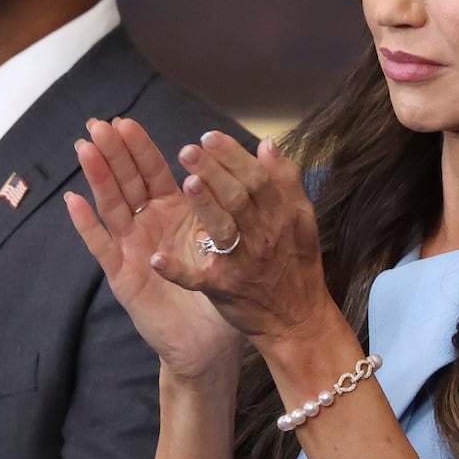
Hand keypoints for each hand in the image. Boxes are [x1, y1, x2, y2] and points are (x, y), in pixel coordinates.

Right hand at [66, 117, 243, 380]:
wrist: (209, 343)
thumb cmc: (219, 290)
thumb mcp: (225, 239)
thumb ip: (226, 205)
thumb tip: (246, 165)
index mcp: (173, 213)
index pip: (153, 172)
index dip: (139, 147)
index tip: (125, 121)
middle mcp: (148, 225)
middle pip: (126, 181)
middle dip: (112, 152)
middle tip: (98, 124)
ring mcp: (131, 248)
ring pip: (112, 205)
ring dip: (97, 177)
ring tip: (84, 147)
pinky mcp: (123, 275)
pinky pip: (103, 246)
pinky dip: (87, 225)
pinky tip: (74, 202)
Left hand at [155, 129, 353, 355]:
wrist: (298, 322)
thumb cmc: (297, 265)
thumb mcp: (302, 220)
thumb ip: (286, 181)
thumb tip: (267, 144)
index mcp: (280, 216)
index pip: (257, 178)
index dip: (233, 156)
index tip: (209, 136)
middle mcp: (263, 236)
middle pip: (238, 198)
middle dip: (213, 171)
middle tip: (187, 149)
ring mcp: (243, 263)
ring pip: (223, 230)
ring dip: (205, 207)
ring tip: (186, 183)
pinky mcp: (224, 289)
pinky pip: (198, 279)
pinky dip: (177, 271)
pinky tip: (156, 258)